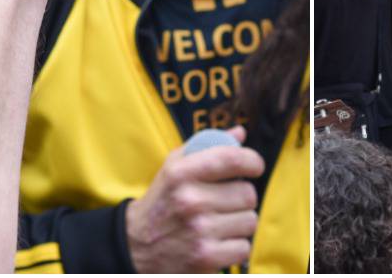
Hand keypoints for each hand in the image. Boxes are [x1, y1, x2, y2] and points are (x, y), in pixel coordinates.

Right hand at [125, 126, 264, 272]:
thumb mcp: (174, 167)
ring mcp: (199, 230)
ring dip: (239, 222)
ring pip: (250, 220)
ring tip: (219, 223)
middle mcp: (190, 200)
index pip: (232, 158)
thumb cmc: (163, 201)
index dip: (252, 161)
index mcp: (181, 173)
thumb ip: (206, 146)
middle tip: (224, 202)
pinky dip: (235, 246)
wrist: (137, 246)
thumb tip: (240, 133)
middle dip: (241, 197)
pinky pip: (244, 246)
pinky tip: (217, 242)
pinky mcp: (206, 257)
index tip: (254, 166)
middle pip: (248, 193)